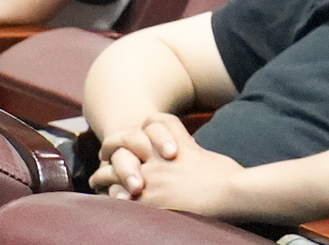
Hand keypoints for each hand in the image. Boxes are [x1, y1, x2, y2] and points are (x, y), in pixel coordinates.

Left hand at [95, 117, 244, 218]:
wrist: (232, 192)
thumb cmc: (226, 176)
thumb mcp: (204, 155)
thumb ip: (188, 153)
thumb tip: (182, 160)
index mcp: (172, 145)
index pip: (147, 125)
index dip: (132, 132)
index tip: (123, 142)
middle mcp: (157, 159)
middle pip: (123, 147)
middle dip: (109, 154)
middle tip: (101, 163)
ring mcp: (151, 180)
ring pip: (114, 173)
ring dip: (104, 178)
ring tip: (97, 183)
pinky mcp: (149, 203)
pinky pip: (119, 198)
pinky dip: (113, 199)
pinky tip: (111, 202)